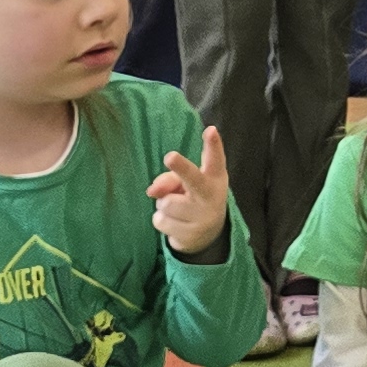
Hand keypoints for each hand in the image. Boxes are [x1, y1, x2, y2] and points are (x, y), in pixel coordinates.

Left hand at [148, 126, 232, 256]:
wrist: (208, 236)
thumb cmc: (194, 198)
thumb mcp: (187, 184)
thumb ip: (170, 179)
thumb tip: (151, 191)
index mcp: (214, 178)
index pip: (215, 159)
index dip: (213, 145)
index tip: (211, 130)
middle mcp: (211, 196)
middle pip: (193, 179)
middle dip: (181, 168)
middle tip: (170, 156)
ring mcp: (202, 217)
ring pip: (166, 202)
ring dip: (164, 205)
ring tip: (177, 209)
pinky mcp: (190, 235)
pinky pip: (160, 220)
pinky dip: (162, 220)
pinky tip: (175, 223)